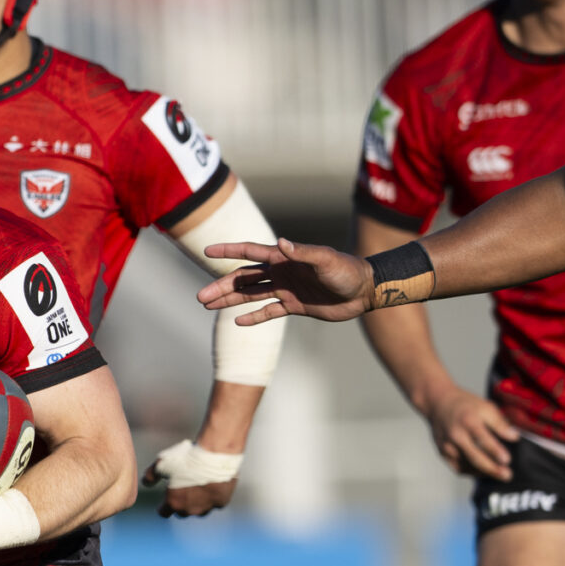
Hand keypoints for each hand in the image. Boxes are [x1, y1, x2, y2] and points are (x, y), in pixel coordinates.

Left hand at [143, 441, 239, 517]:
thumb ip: (151, 475)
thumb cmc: (186, 458)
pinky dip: (213, 497)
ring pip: (200, 511)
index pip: (164, 513)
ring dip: (198, 503)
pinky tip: (212, 485)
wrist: (214, 454)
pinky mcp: (221, 502)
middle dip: (182, 504)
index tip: (165, 500)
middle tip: (184, 489)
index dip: (163, 507)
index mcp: (174, 503)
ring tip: (198, 487)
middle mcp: (190, 510)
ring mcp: (207, 507)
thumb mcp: (162, 463)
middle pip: (182, 512)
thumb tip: (146, 482)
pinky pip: (215, 503)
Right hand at [196, 239, 375, 322]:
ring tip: (208, 306)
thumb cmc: (346, 271)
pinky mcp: (294, 306)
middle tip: (201, 296)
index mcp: (284, 259)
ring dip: (230, 300)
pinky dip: (253, 317)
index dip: (228, 251)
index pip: (251, 252)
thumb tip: (279, 243)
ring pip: (251, 295)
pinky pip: (268, 312)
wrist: (364, 291)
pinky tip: (237, 322)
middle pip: (244, 278)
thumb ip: (302, 252)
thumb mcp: (325, 260)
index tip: (207, 251)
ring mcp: (286, 289)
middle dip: (222, 286)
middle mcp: (281, 272)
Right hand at [422, 385, 518, 480]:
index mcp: (468, 420)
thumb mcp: (485, 406)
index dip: (494, 450)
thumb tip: (514, 437)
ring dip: (484, 472)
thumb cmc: (467, 406)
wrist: (438, 404)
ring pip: (467, 466)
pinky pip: (459, 468)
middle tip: (508, 476)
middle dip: (492, 468)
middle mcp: (456, 435)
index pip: (482, 437)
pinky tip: (485, 471)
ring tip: (500, 474)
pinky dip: (473, 472)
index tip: (507, 460)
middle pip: (474, 456)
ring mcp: (447, 446)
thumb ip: (500, 422)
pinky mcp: (443, 454)